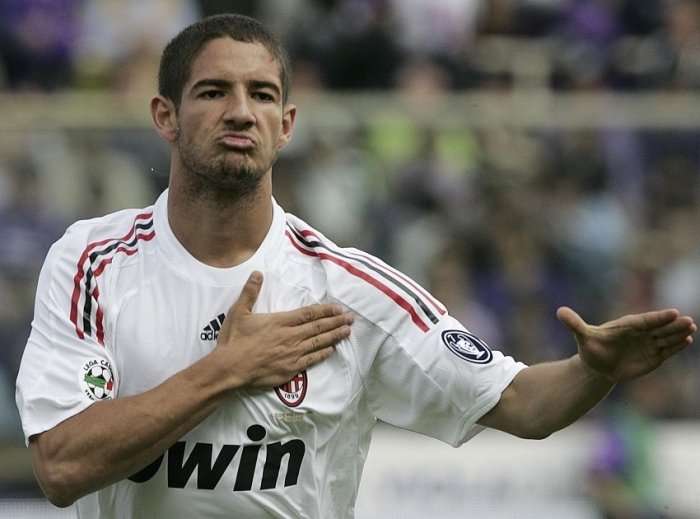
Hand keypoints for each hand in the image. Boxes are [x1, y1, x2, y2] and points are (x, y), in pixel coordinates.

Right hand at [214, 271, 352, 388]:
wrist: (230, 368)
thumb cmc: (234, 340)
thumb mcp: (239, 312)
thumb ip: (250, 292)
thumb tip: (257, 273)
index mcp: (280, 321)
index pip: (309, 314)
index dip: (325, 310)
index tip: (338, 308)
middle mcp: (291, 336)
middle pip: (318, 327)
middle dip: (336, 322)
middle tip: (351, 318)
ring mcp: (293, 353)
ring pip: (319, 342)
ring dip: (334, 336)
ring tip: (347, 331)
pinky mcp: (291, 369)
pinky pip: (312, 360)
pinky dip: (323, 353)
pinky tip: (332, 350)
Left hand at [556, 306, 695, 381]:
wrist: (596, 365)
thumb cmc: (590, 348)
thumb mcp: (582, 336)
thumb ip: (574, 324)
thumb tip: (559, 311)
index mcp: (626, 325)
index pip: (645, 320)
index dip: (658, 317)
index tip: (673, 313)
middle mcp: (640, 333)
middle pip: (659, 327)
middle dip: (673, 325)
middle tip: (688, 320)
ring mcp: (647, 344)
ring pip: (665, 338)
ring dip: (678, 334)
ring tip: (691, 329)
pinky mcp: (652, 357)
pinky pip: (666, 350)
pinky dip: (676, 346)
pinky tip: (687, 341)